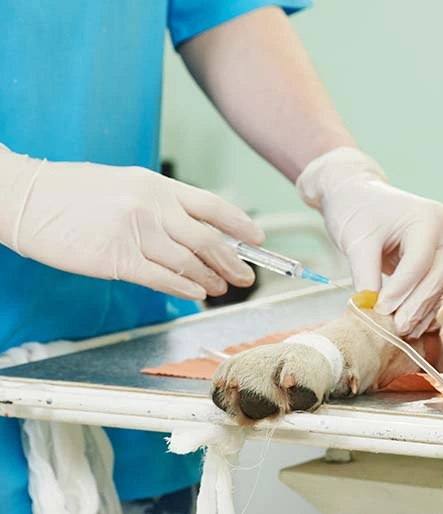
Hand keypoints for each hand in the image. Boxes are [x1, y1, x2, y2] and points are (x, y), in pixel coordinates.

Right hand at [0, 144, 263, 299]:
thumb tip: (195, 230)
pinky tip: (196, 294)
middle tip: (246, 277)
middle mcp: (152, 206)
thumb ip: (160, 205)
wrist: (23, 197)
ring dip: (210, 279)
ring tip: (221, 289)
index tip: (257, 238)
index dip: (239, 224)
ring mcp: (135, 231)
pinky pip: (161, 277)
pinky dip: (184, 288)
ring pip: (188, 261)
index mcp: (156, 185)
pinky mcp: (116, 258)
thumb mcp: (124, 185)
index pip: (212, 205)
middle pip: (208, 238)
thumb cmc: (71, 193)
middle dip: (232, 260)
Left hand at [297, 147, 442, 337]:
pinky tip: (411, 322)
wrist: (356, 193)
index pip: (419, 262)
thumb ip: (365, 276)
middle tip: (396, 327)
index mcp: (428, 217)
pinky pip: (438, 285)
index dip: (401, 290)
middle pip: (438, 275)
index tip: (381, 310)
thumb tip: (372, 311)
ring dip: (423, 310)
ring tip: (402, 329)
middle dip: (416, 304)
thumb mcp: (357, 242)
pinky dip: (425, 304)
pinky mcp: (441, 256)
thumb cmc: (355, 209)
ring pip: (442, 284)